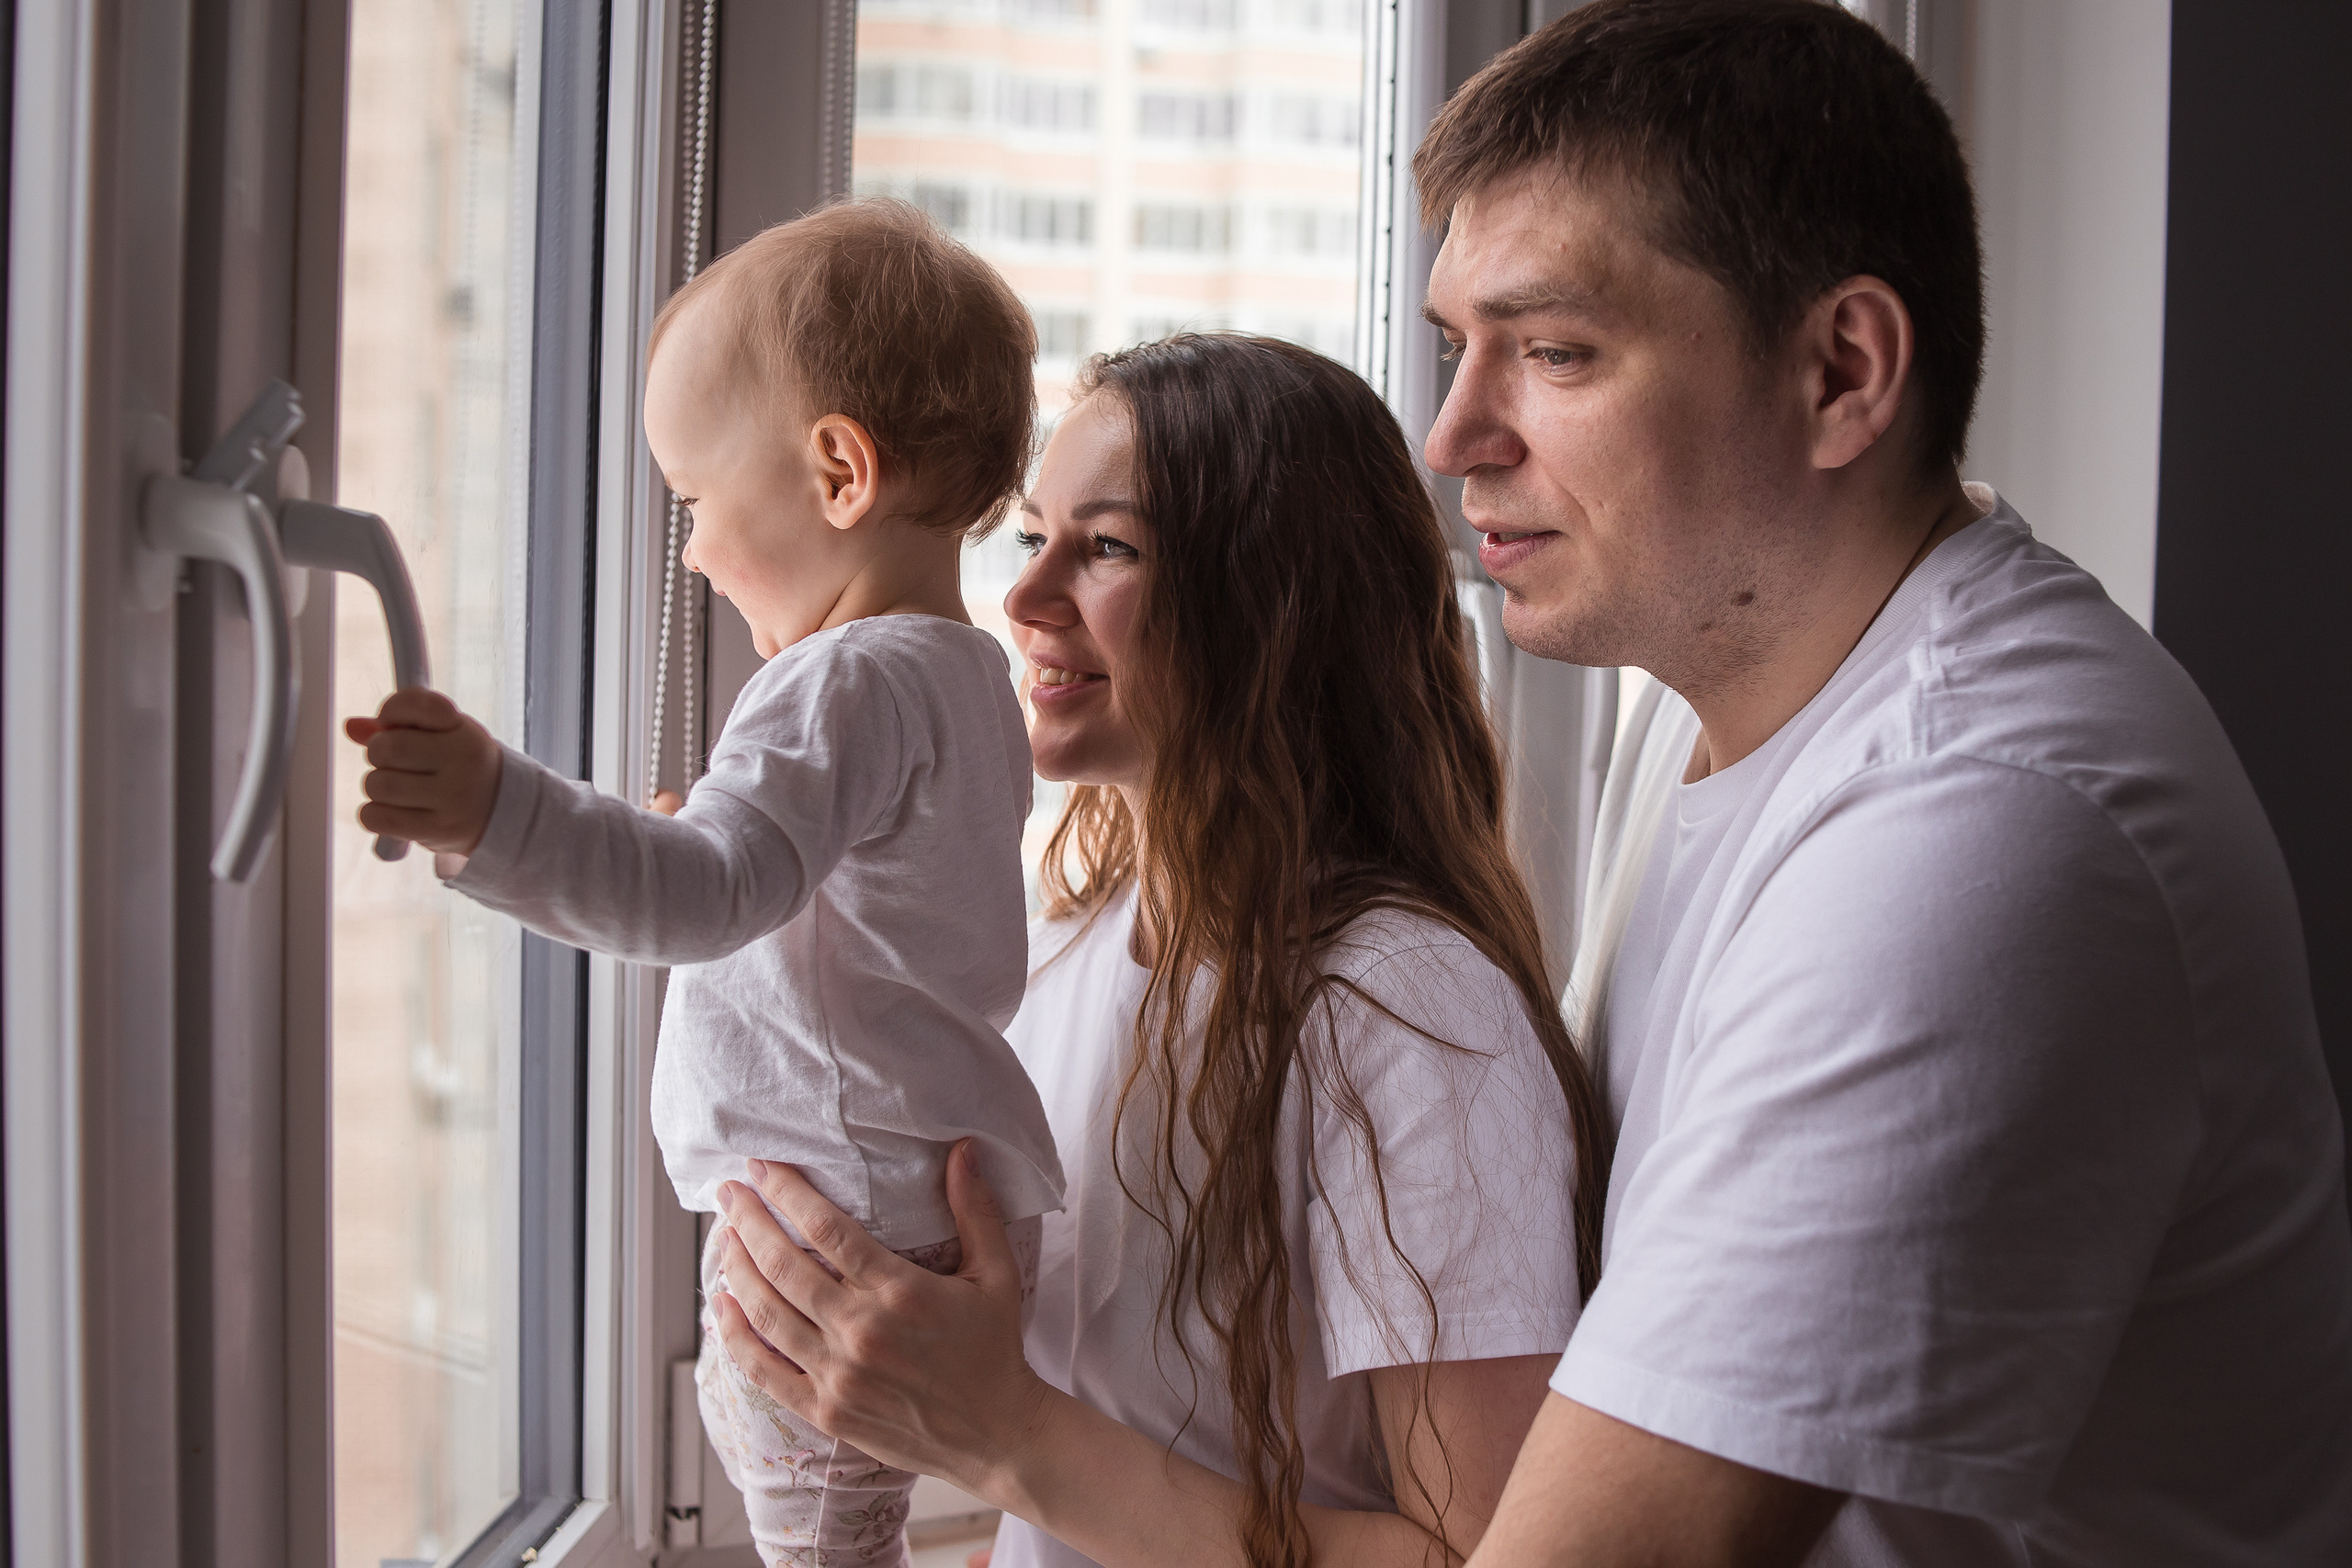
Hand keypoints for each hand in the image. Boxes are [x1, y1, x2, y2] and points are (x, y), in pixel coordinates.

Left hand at [343, 687, 502, 855]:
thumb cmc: (463, 767)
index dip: (392, 710)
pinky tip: (392, 810)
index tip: (394, 722)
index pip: (415, 704)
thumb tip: (352, 726)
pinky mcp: (437, 830)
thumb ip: (400, 724)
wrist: (504, 814)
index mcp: (465, 732)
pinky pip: (376, 817)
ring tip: (399, 789)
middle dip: (379, 753)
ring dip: (378, 786)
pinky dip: (373, 814)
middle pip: (385, 748)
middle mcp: (463, 762)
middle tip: (395, 762)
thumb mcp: (446, 735)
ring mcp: (452, 799)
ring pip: (377, 785)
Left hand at [708, 1141, 1049, 1498]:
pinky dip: (735, 1336)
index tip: (762, 1166)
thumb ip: (975, 1209)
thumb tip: (963, 1148)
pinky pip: (764, 1370)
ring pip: (767, 1313)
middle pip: (785, 1265)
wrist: (996, 1436)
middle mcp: (863, 1332)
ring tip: (723, 1238)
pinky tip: (720, 1306)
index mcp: (902, 1292)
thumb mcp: (996, 1273)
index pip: (828, 1230)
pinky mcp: (825, 1411)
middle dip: (749, 1221)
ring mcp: (839, 1376)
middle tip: (729, 1192)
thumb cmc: (995, 1349)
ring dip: (736, 1270)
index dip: (787, 1193)